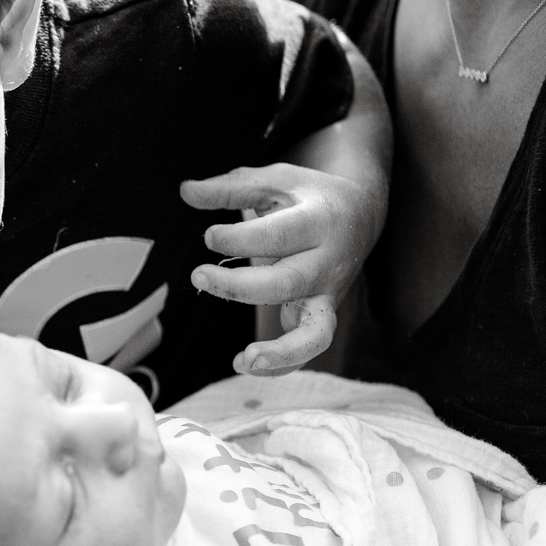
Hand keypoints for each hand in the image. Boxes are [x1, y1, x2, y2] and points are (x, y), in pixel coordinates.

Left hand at [181, 162, 384, 374]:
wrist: (360, 215)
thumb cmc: (306, 197)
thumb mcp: (274, 180)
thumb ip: (230, 187)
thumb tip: (185, 191)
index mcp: (319, 220)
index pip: (278, 235)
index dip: (239, 238)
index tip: (208, 236)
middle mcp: (328, 262)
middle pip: (287, 283)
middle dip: (239, 285)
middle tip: (198, 276)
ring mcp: (328, 294)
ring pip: (315, 332)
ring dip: (280, 350)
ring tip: (243, 359)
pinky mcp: (322, 315)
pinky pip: (309, 348)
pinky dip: (283, 365)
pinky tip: (245, 365)